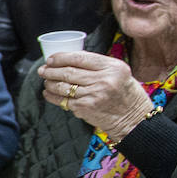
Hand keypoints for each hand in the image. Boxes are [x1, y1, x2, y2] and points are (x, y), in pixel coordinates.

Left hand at [39, 51, 154, 140]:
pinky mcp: (85, 108)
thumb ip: (98, 65)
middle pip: (68, 72)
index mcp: (113, 67)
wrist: (134, 119)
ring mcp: (93, 95)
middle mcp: (104, 80)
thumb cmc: (125, 94)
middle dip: (51, 70)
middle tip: (42, 70)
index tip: (50, 59)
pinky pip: (62, 100)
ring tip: (46, 81)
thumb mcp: (119, 73)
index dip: (61, 57)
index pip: (80, 57)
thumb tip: (69, 59)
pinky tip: (48, 93)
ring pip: (62, 86)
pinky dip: (52, 96)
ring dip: (49, 83)